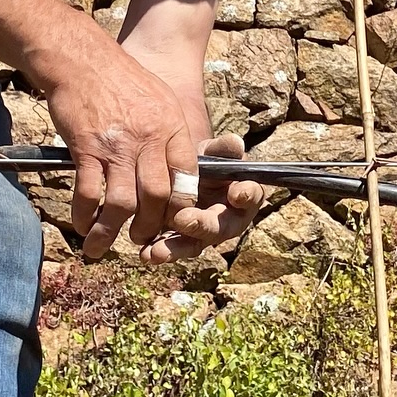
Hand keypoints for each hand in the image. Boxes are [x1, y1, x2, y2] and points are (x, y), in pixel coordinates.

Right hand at [43, 45, 199, 260]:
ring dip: (113, 231)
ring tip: (104, 244)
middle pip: (157, 197)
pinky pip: (89, 193)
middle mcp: (148, 139)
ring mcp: (117, 146)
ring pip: (123, 203)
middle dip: (149, 226)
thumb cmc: (120, 77)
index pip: (186, 178)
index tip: (170, 221)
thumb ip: (169, 135)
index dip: (179, 207)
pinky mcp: (86, 148)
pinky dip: (85, 215)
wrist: (81, 58)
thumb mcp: (159, 98)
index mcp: (171, 128)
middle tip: (140, 238)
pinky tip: (83, 224)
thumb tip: (174, 170)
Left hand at [139, 134, 263, 265]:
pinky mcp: (184, 242)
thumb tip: (235, 142)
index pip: (251, 195)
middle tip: (183, 220)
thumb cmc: (208, 163)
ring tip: (157, 252)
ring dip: (176, 249)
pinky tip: (145, 254)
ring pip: (194, 244)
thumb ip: (223, 149)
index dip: (247, 195)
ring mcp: (205, 235)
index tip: (238, 193)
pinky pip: (173, 249)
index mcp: (244, 195)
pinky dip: (159, 252)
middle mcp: (228, 220)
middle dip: (201, 225)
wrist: (186, 175)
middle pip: (220, 227)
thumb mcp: (213, 152)